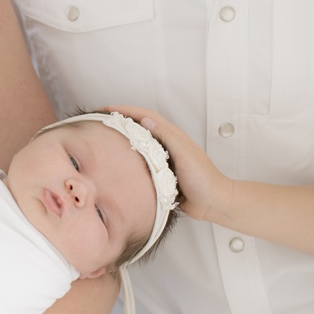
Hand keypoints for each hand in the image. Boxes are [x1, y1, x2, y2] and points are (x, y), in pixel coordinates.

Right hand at [103, 104, 231, 222]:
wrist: (214, 203)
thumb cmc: (204, 179)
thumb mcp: (186, 154)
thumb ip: (168, 137)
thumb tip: (146, 120)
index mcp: (172, 136)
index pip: (145, 116)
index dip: (125, 110)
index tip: (105, 110)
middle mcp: (166, 145)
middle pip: (139, 127)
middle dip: (120, 121)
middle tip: (100, 122)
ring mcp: (163, 160)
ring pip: (139, 144)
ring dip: (122, 139)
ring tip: (103, 140)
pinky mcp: (161, 175)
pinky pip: (140, 164)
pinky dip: (128, 160)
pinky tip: (117, 165)